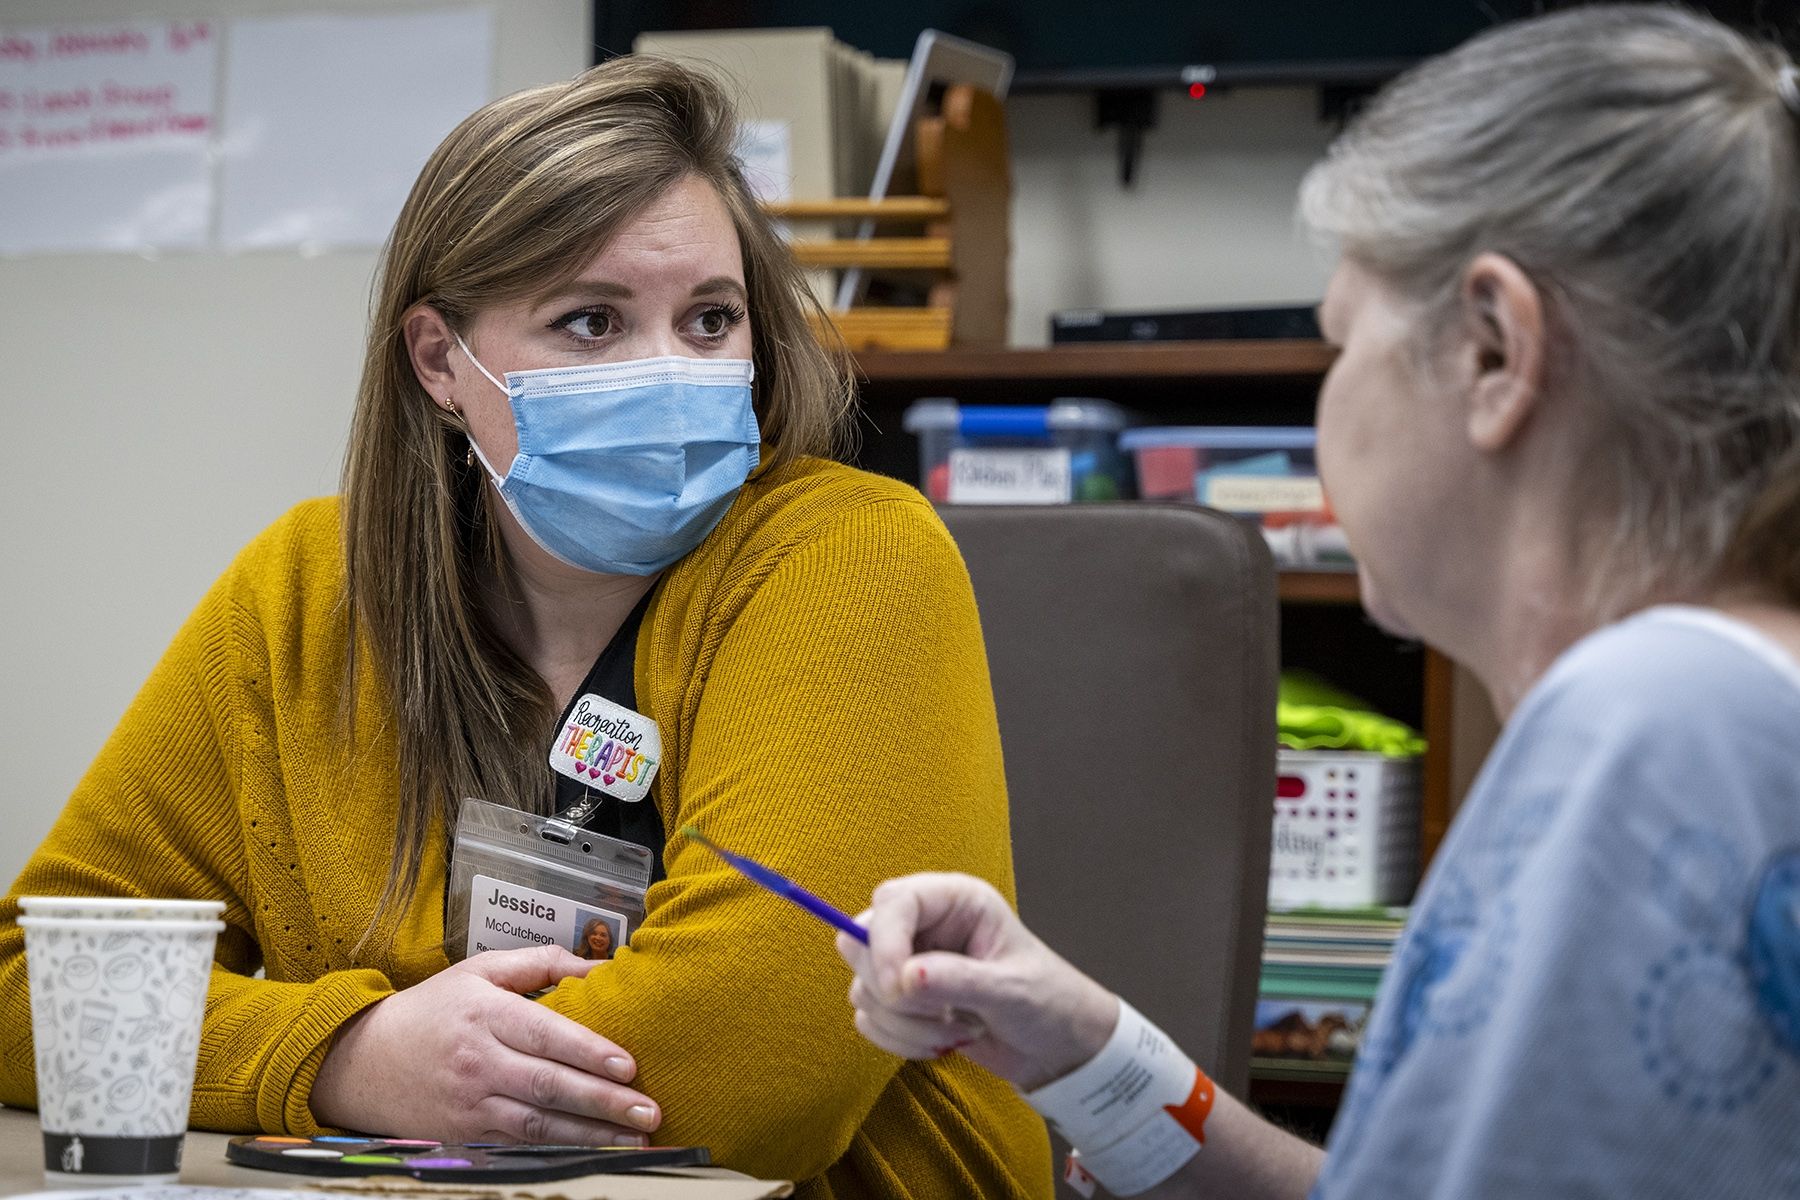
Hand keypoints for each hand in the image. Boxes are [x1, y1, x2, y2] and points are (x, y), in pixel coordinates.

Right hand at [311, 945, 661, 1143]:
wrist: (363, 1061)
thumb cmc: (433, 1010)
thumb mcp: (480, 971)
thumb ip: (542, 963)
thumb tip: (603, 967)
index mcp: (485, 1014)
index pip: (545, 1035)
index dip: (588, 1052)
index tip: (628, 1065)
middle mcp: (478, 1062)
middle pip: (549, 1085)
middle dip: (604, 1102)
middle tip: (650, 1112)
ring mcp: (471, 1104)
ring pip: (539, 1124)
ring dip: (591, 1135)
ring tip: (636, 1140)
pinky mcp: (466, 1134)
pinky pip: (520, 1145)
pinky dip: (559, 1150)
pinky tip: (593, 1153)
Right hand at [836, 872, 1119, 1090]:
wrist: (1056, 1048)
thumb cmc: (1047, 1002)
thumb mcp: (1011, 990)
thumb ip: (958, 981)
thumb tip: (904, 978)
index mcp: (955, 901)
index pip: (894, 901)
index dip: (884, 941)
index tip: (899, 987)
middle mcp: (926, 925)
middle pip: (861, 940)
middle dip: (892, 989)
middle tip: (939, 1013)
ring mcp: (909, 963)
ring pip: (863, 987)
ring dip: (904, 1023)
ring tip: (956, 1031)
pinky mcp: (901, 1001)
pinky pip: (869, 1019)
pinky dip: (898, 1041)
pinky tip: (941, 1043)